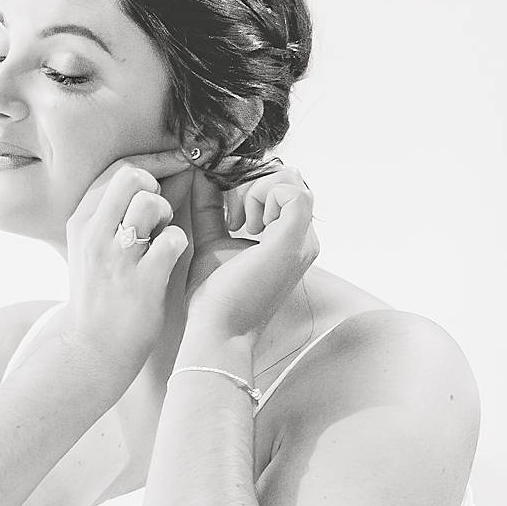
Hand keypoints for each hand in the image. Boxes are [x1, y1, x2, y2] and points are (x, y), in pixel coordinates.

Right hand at [57, 150, 192, 383]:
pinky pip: (174, 239)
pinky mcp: (142, 280)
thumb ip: (111, 215)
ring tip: (160, 239)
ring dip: (167, 217)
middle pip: (132, 176)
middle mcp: (94, 234)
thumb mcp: (90, 249)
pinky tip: (169, 261)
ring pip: (152, 203)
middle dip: (157, 186)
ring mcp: (116, 257)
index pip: (118, 170)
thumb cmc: (100, 296)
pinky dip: (179, 245)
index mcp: (81, 222)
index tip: (176, 165)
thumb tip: (148, 179)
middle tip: (159, 213)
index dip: (153, 163)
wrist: (93, 349)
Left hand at [183, 162, 317, 339]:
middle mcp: (304, 239)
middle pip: (289, 179)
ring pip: (290, 180)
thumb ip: (211, 208)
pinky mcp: (292, 241)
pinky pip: (291, 191)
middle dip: (252, 186)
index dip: (251, 188)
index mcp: (291, 240)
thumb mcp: (213, 239)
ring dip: (254, 192)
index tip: (228, 216)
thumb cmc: (215, 295)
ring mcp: (302, 240)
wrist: (218, 329)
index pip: (284, 189)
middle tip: (231, 220)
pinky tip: (245, 226)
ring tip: (237, 225)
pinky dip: (260, 197)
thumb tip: (202, 175)